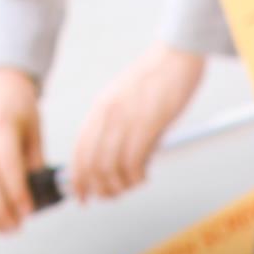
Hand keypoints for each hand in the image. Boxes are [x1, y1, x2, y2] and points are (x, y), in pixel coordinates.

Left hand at [68, 43, 205, 202]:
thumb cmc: (157, 79)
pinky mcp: (145, 125)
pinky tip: (145, 175)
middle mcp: (107, 115)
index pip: (79, 152)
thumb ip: (117, 128)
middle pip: (92, 166)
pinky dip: (137, 178)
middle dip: (101, 190)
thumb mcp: (126, 102)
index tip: (83, 196)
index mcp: (99, 109)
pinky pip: (133, 163)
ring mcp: (125, 120)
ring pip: (110, 169)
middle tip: (114, 195)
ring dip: (121, 186)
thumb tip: (117, 160)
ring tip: (133, 184)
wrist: (176, 56)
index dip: (78, 180)